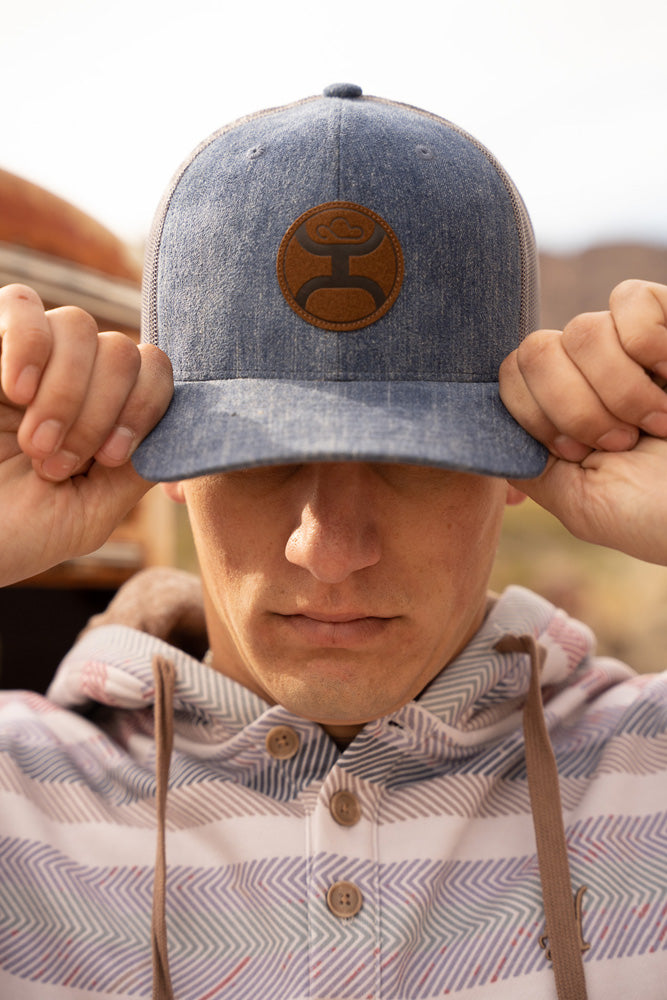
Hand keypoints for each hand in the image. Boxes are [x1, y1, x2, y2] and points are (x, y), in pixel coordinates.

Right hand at [0, 284, 172, 585]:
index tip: (110, 458)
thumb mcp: (91, 512)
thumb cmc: (13, 535)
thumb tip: (178, 427)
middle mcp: (75, 379)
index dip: (145, 408)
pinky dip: (28, 344)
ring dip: (65, 392)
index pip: (157, 371)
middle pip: (123, 350)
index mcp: (108, 415)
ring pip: (80, 326)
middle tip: (56, 462)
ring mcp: (31, 358)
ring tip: (33, 444)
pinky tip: (16, 392)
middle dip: (99, 411)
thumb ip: (138, 467)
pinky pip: (21, 303)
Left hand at [499, 280, 666, 563]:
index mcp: (560, 409)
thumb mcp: (580, 503)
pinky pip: (628, 299)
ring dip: (619, 391)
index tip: (574, 452)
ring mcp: (628, 341)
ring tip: (657, 425)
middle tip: (619, 443)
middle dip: (572, 407)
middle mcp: (587, 370)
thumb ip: (527, 464)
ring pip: (581, 330)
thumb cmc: (658, 516)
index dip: (533, 414)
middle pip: (534, 350)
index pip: (508, 376)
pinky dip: (649, 346)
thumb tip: (482, 433)